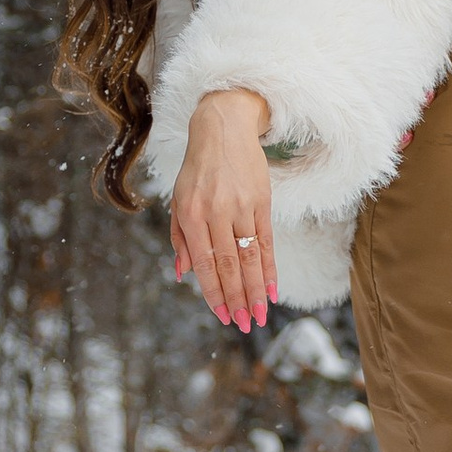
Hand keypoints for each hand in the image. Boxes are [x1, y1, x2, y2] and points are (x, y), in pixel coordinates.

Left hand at [171, 88, 275, 330]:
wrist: (222, 127)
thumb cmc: (196, 169)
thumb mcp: (178, 200)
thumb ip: (179, 238)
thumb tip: (182, 275)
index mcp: (191, 214)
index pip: (204, 262)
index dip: (214, 292)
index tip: (222, 315)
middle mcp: (216, 211)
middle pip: (230, 264)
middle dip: (237, 298)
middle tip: (244, 324)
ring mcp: (241, 206)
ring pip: (250, 256)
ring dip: (256, 289)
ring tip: (259, 315)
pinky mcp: (261, 200)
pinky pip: (267, 240)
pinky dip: (270, 267)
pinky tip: (272, 288)